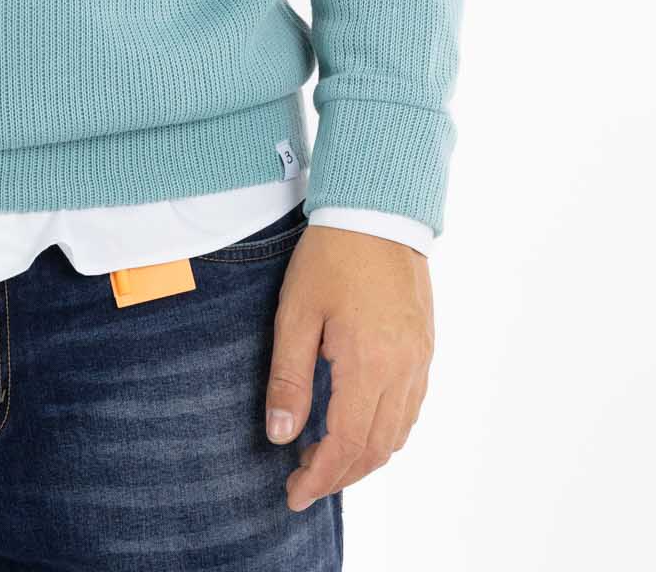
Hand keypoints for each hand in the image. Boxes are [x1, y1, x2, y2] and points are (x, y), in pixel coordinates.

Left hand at [264, 223, 434, 511]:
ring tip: (324, 460)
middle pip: (374, 449)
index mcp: (368, 364)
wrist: (378, 211)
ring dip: (363, 458)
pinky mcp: (425, 348)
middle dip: (338, 475)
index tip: (293, 494)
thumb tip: (280, 436)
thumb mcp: (296, 313)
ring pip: (397, 435)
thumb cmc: (331, 256)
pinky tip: (358, 428)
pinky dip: (385, 433)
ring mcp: (419, 361)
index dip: (318, 477)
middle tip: (302, 483)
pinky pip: (410, 410)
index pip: (345, 444)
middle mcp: (402, 371)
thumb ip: (289, 378)